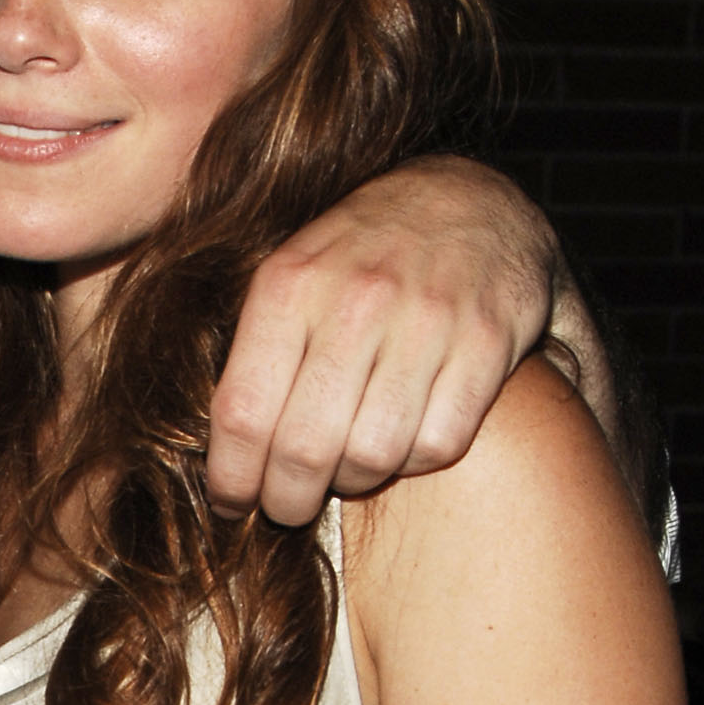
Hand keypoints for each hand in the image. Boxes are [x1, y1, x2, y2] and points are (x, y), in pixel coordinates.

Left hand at [207, 158, 554, 523]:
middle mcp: (355, 298)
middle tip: (288, 505)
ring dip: (352, 482)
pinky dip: (415, 463)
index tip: (231, 502)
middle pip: (304, 449)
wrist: (470, 199)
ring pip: (373, 456)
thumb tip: (216, 451)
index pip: (242, 413)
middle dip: (287, 499)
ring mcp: (427, 318)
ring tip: (345, 471)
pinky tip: (402, 444)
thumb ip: (254, 351)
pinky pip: (438, 444)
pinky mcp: (487, 340)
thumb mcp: (291, 273)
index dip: (231, 478)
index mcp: (289, 284)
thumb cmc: (361, 255)